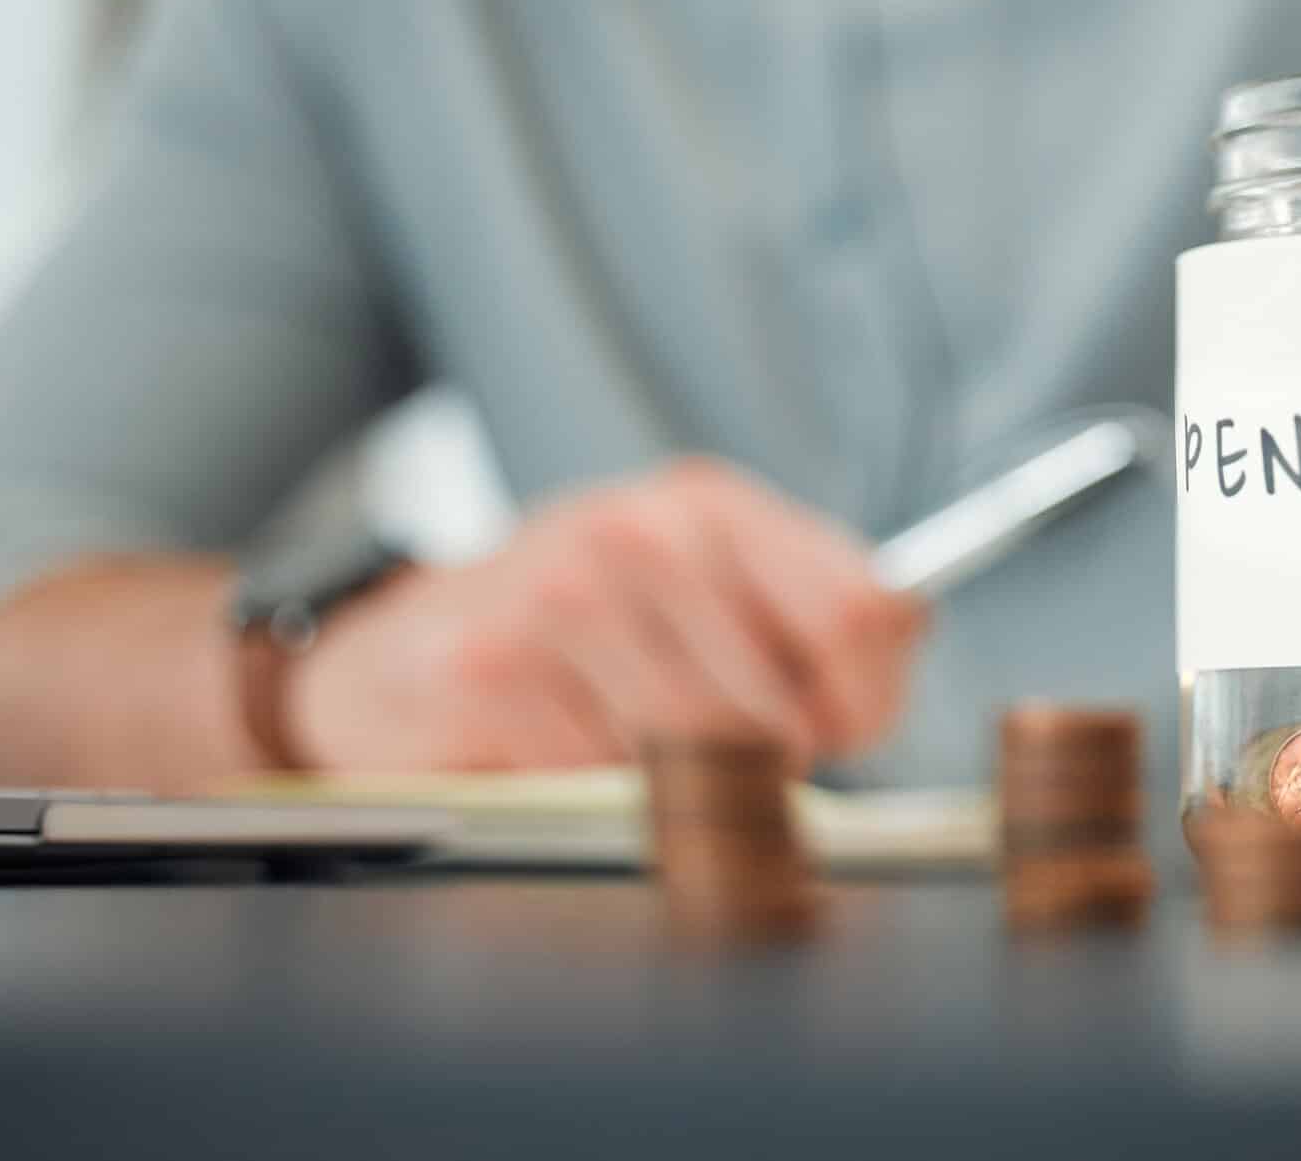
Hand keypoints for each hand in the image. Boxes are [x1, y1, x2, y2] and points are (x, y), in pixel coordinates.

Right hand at [291, 459, 925, 772]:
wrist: (394, 659)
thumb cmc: (572, 635)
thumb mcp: (701, 592)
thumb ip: (814, 613)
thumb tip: (906, 628)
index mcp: (712, 506)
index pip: (859, 612)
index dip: (863, 703)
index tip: (835, 733)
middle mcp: (642, 531)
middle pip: (776, 707)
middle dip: (762, 767)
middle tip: (709, 763)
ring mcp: (561, 594)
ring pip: (692, 753)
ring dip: (670, 788)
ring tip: (624, 753)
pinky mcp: (490, 669)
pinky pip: (597, 782)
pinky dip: (586, 796)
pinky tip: (550, 752)